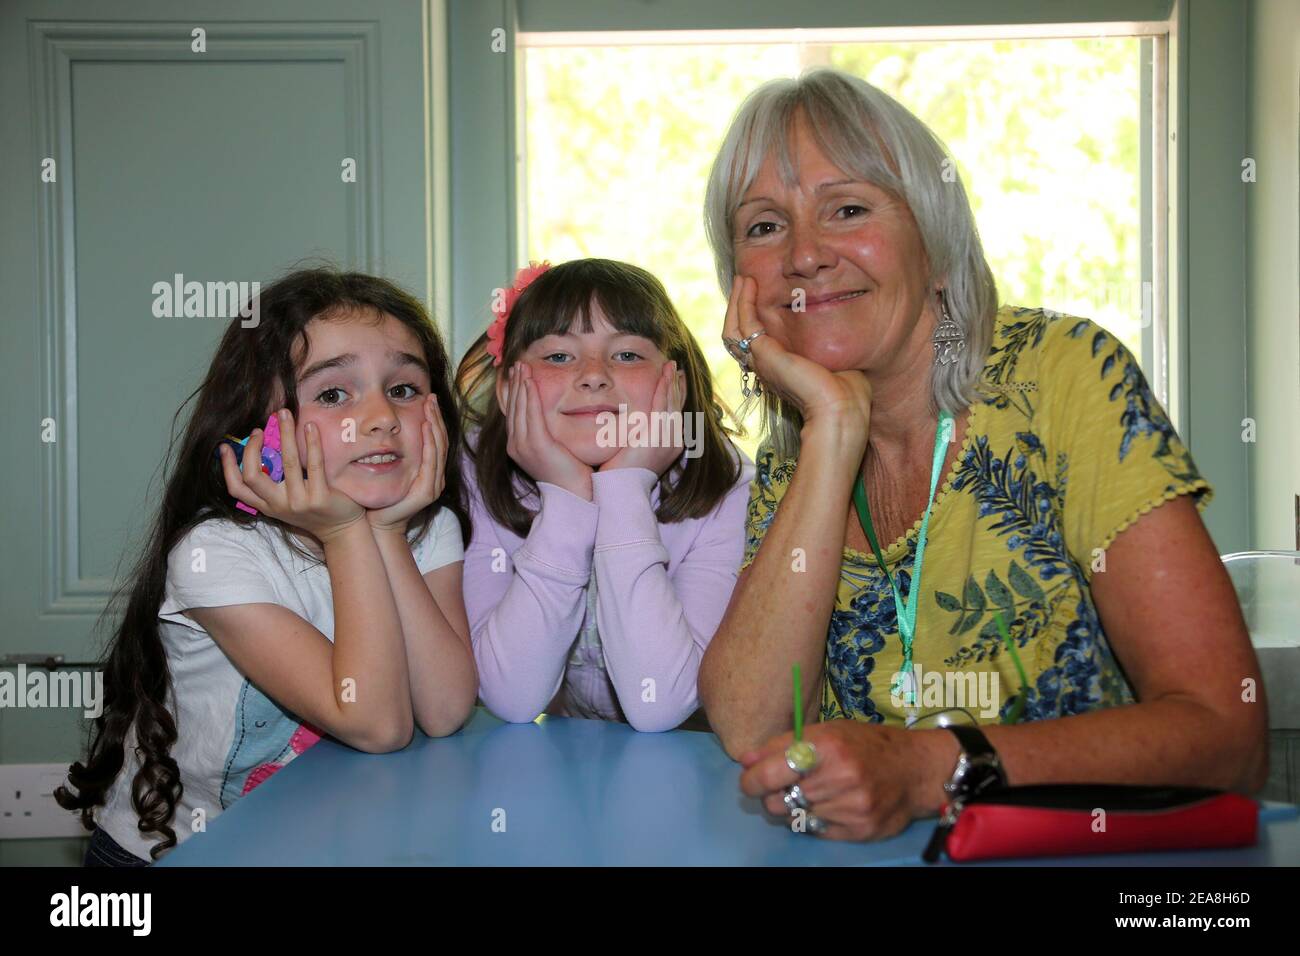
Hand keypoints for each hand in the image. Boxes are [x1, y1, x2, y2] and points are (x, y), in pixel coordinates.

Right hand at [218, 408, 365, 543]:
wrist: (342, 530)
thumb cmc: (313, 509)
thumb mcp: (286, 502)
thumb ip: (274, 484)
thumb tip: (263, 449)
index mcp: (268, 506)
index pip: (237, 489)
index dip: (227, 467)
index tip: (224, 446)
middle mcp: (279, 505)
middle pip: (253, 476)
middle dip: (252, 448)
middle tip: (258, 430)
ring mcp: (299, 502)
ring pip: (286, 463)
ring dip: (284, 434)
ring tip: (284, 414)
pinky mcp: (320, 497)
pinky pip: (314, 464)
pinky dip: (311, 442)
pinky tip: (310, 427)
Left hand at [366, 393, 446, 535]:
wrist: (377, 524)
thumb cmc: (378, 497)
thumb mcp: (387, 469)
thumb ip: (391, 452)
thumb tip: (383, 428)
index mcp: (428, 471)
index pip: (435, 440)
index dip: (434, 419)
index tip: (428, 399)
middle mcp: (435, 476)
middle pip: (441, 441)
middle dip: (436, 417)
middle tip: (431, 398)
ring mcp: (433, 484)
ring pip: (439, 448)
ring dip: (435, 426)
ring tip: (430, 408)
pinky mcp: (427, 491)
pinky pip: (431, 462)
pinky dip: (430, 443)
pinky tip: (426, 428)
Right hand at [503, 362, 592, 497]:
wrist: (574, 493)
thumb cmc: (569, 472)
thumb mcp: (553, 448)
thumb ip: (547, 432)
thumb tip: (551, 416)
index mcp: (518, 445)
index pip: (513, 413)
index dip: (514, 392)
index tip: (516, 374)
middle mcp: (515, 445)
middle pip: (513, 407)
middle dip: (514, 383)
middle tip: (517, 364)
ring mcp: (523, 446)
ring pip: (520, 408)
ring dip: (520, 384)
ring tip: (522, 366)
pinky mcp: (537, 445)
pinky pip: (532, 415)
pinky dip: (530, 396)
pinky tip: (530, 382)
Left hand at [598, 359, 683, 475]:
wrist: (621, 489)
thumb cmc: (622, 474)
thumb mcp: (636, 453)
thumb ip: (640, 437)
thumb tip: (634, 427)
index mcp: (671, 445)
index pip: (676, 414)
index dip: (676, 396)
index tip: (676, 381)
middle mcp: (674, 440)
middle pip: (677, 405)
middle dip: (677, 385)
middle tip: (676, 368)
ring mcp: (667, 436)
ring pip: (671, 402)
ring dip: (671, 381)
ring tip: (671, 365)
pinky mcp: (656, 432)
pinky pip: (662, 403)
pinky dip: (664, 387)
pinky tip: (664, 374)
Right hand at [723, 275, 872, 447]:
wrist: (841, 409)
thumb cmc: (847, 392)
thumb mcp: (834, 360)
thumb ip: (828, 344)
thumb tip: (842, 329)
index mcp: (780, 371)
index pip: (757, 342)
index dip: (755, 319)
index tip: (762, 295)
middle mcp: (766, 368)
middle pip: (739, 335)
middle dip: (740, 307)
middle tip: (745, 282)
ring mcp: (761, 362)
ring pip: (733, 329)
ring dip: (736, 302)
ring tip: (743, 279)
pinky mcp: (763, 354)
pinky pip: (743, 322)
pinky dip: (742, 301)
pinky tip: (748, 284)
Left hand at [738, 720, 934, 841]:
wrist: (916, 770)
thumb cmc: (866, 744)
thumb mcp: (826, 731)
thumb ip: (782, 744)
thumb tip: (745, 761)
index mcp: (826, 746)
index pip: (770, 772)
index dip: (751, 780)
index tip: (749, 780)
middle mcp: (838, 778)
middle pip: (777, 801)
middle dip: (772, 795)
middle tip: (784, 786)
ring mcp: (850, 807)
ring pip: (794, 818)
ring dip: (795, 807)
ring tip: (813, 793)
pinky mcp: (859, 830)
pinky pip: (816, 831)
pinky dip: (815, 820)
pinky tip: (830, 805)